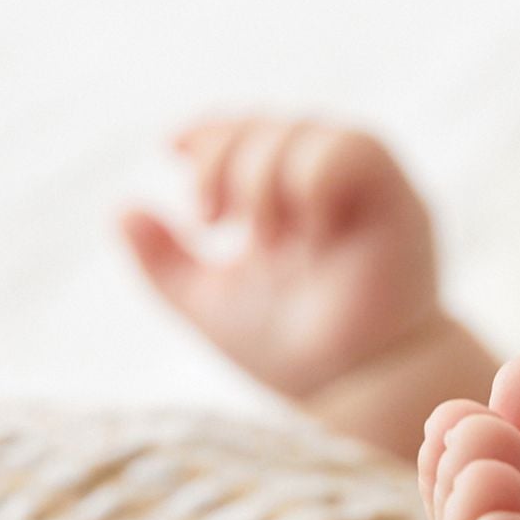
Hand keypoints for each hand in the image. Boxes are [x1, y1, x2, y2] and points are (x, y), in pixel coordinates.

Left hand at [122, 117, 444, 400]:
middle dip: (225, 162)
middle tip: (211, 219)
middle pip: (269, 125)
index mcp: (287, 199)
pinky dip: (313, 176)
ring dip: (265, 176)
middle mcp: (329, 187)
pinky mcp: (400, 203)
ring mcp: (365, 192)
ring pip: (306, 131)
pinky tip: (303, 230)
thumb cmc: (287, 354)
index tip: (170, 149)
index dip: (209, 130)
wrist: (346, 394)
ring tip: (262, 240)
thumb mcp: (204, 302)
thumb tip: (119, 208)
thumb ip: (162, 260)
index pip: (248, 130)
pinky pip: (357, 149)